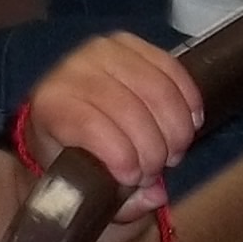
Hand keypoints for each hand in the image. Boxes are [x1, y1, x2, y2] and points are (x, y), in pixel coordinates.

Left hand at [22, 33, 201, 215]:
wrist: (66, 111)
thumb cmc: (71, 150)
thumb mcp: (80, 180)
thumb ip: (114, 199)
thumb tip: (153, 197)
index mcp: (52, 104)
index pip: (91, 125)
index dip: (122, 155)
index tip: (135, 179)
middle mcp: (73, 70)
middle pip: (129, 108)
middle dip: (154, 147)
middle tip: (159, 169)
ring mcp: (103, 51)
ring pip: (156, 88)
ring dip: (175, 127)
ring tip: (175, 150)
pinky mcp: (130, 43)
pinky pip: (171, 68)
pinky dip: (188, 99)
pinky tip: (190, 123)